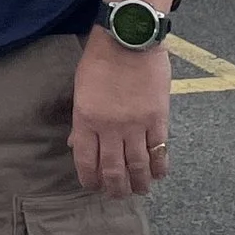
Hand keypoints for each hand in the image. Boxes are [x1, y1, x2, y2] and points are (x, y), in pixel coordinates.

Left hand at [70, 34, 170, 195]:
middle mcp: (110, 128)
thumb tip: (75, 142)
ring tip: (139, 191)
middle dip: (114, 188)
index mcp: (86, 120)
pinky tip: (158, 175)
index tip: (93, 187)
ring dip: (138, 183)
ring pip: (137, 166)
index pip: (86, 161)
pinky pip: (159, 151)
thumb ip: (81, 119)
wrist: (129, 39)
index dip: (90, 179)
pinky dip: (159, 167)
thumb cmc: (100, 59)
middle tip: (117, 195)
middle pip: (112, 169)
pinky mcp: (158, 119)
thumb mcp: (81, 88)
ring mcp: (135, 125)